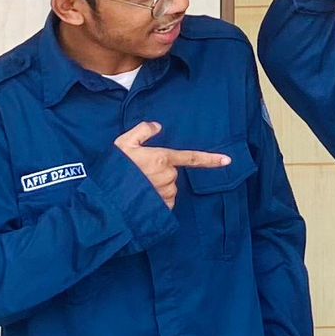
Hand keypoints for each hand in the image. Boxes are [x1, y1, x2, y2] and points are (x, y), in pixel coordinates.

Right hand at [114, 121, 230, 208]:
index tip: (227, 161)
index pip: (192, 158)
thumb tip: (157, 127)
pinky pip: (166, 202)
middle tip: (139, 174)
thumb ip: (142, 131)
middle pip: (172, 172)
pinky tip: (143, 198)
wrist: (107, 199)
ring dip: (158, 187)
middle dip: (160, 172)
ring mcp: (166, 193)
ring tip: (138, 187)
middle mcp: (168, 176)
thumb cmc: (114, 171)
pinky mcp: (163, 208)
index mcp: (162, 158)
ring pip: (169, 187)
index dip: (211, 159)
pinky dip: (157, 200)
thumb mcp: (122, 143)